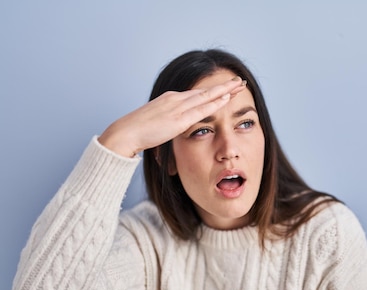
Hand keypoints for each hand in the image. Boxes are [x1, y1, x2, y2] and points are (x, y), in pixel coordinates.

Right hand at [98, 77, 245, 156]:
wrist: (126, 132)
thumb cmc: (138, 132)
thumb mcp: (157, 125)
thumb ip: (168, 125)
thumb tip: (173, 129)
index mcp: (170, 100)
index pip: (196, 94)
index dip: (212, 91)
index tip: (226, 88)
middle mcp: (175, 99)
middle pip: (205, 91)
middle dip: (224, 86)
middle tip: (240, 81)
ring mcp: (177, 107)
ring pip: (207, 96)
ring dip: (225, 90)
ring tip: (240, 85)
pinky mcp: (178, 118)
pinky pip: (202, 108)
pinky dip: (216, 102)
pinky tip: (227, 99)